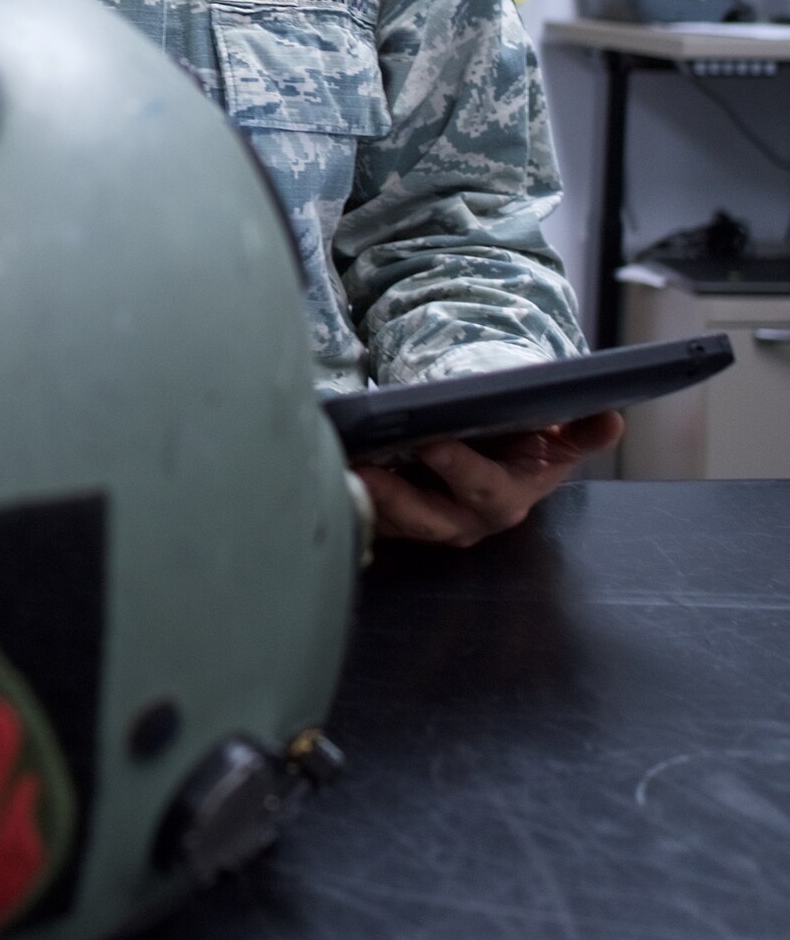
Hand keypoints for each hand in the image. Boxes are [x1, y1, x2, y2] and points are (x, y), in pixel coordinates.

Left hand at [355, 408, 624, 547]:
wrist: (502, 460)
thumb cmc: (528, 445)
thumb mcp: (557, 438)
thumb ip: (581, 431)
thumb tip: (610, 417)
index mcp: (507, 496)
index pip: (483, 488)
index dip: (458, 468)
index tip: (432, 440)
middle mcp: (467, 519)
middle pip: (430, 518)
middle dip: (398, 496)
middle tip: (367, 467)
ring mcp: (429, 523)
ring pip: (394, 522)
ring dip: (366, 501)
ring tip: (339, 467)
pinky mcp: (398, 520)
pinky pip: (372, 518)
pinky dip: (352, 500)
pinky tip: (329, 472)